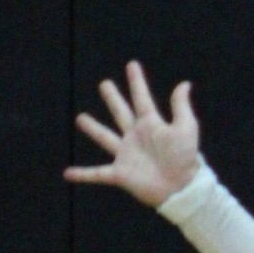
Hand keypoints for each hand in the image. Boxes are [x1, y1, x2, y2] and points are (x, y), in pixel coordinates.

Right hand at [64, 60, 200, 207]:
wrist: (182, 187)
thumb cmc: (185, 158)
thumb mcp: (186, 128)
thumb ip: (181, 106)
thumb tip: (184, 83)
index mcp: (151, 124)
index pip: (142, 98)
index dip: (137, 82)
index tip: (132, 65)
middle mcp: (136, 137)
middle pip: (121, 113)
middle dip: (113, 98)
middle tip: (104, 84)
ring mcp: (126, 154)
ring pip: (105, 137)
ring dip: (93, 128)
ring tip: (80, 118)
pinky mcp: (120, 174)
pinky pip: (97, 173)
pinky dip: (82, 174)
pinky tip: (67, 173)